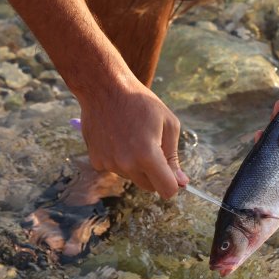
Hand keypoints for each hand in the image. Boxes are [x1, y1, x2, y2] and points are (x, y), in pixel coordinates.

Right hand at [79, 78, 188, 198]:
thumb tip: (181, 182)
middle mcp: (127, 164)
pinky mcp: (96, 161)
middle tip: (154, 149)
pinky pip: (116, 170)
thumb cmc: (141, 102)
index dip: (173, 184)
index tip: (173, 175)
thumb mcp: (168, 124)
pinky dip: (120, 160)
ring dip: (137, 166)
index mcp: (147, 155)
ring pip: (133, 177)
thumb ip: (174, 157)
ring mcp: (109, 164)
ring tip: (133, 138)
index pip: (166, 190)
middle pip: (149, 187)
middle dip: (156, 174)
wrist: (104, 87)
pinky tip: (118, 139)